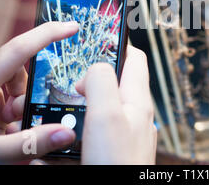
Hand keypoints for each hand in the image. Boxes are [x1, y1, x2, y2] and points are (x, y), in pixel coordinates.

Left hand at [0, 22, 78, 162]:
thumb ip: (27, 144)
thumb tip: (65, 133)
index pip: (17, 50)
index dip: (46, 34)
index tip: (71, 26)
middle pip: (16, 71)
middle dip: (24, 94)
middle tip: (15, 120)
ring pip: (9, 86)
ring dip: (14, 106)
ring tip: (0, 131)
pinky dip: (3, 113)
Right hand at [75, 46, 156, 164]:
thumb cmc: (117, 165)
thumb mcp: (105, 116)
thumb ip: (101, 83)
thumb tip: (95, 69)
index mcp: (138, 101)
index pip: (135, 58)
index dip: (117, 46)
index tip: (98, 43)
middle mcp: (137, 116)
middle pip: (118, 83)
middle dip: (95, 78)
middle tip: (75, 82)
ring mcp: (129, 135)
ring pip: (107, 107)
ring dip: (87, 103)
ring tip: (70, 106)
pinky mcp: (118, 151)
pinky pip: (100, 131)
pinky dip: (85, 126)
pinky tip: (72, 136)